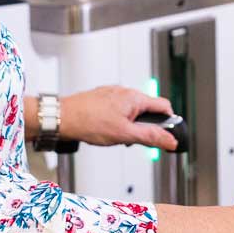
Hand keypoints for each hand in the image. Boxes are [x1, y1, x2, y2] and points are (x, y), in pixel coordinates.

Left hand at [58, 85, 179, 151]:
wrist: (63, 118)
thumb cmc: (89, 122)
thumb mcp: (125, 134)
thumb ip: (150, 137)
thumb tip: (170, 140)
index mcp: (135, 98)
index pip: (164, 106)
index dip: (169, 122)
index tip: (166, 135)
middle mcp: (126, 92)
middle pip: (147, 110)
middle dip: (145, 126)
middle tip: (135, 139)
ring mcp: (113, 94)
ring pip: (132, 110)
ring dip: (131, 124)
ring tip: (117, 136)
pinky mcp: (103, 97)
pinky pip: (118, 109)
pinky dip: (118, 120)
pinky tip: (106, 129)